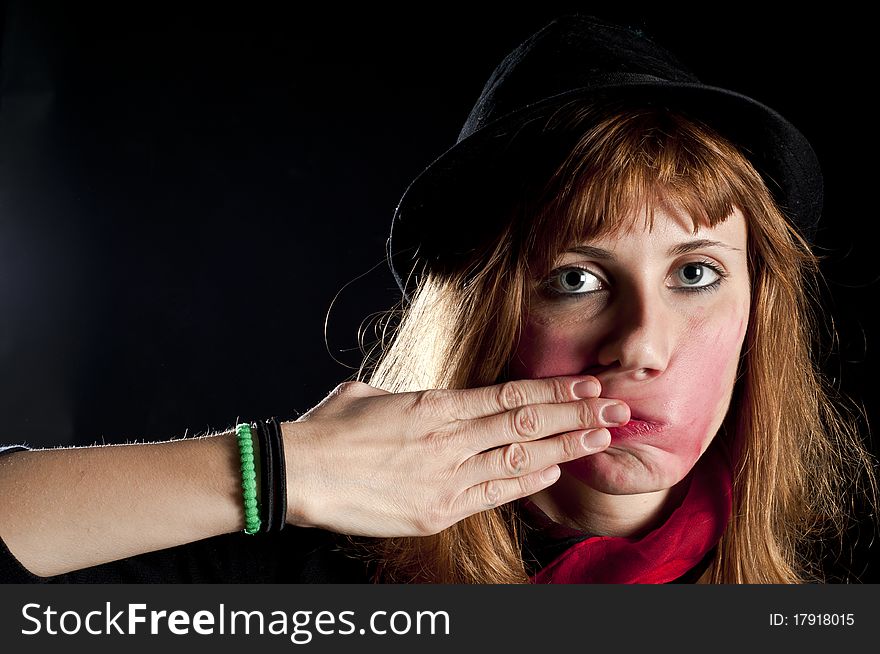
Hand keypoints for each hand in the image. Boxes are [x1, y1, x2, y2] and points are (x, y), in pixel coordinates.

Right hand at [283, 376, 629, 536]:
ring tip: (603, 437)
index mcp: (436, 405)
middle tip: (617, 407)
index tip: (588, 384)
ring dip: (566, 447)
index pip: (511, 395)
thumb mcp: (368, 396)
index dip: (555, 391)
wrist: (299, 473)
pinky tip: (556, 472)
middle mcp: (450, 438)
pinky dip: (528, 483)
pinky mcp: (438, 510)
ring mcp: (447, 476)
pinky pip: (494, 494)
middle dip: (577, 415)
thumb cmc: (328, 430)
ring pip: (520, 459)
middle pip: (527, 424)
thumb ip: (404, 397)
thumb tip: (414, 399)